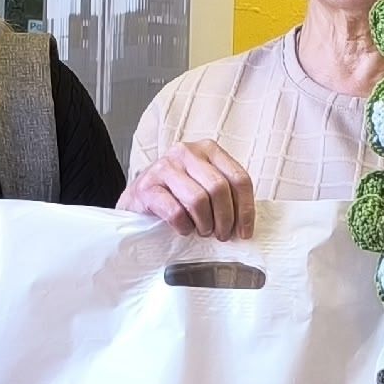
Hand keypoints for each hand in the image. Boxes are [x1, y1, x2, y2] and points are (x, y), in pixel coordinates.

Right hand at [119, 140, 255, 239]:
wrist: (137, 199)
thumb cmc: (176, 194)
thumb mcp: (204, 184)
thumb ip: (226, 193)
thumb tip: (246, 222)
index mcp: (208, 149)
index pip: (238, 178)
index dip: (246, 209)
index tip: (244, 231)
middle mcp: (186, 152)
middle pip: (219, 188)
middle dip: (225, 219)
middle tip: (221, 235)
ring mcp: (164, 167)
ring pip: (198, 200)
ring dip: (204, 224)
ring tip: (202, 231)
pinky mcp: (147, 187)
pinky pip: (175, 212)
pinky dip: (184, 226)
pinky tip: (184, 229)